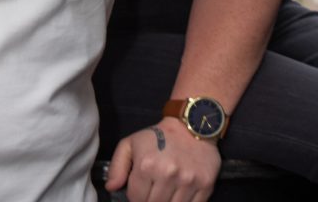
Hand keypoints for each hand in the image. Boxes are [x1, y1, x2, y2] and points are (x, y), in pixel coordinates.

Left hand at [106, 119, 220, 201]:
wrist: (191, 124)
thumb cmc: (158, 136)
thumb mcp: (131, 143)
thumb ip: (117, 166)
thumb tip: (111, 187)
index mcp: (147, 165)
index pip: (136, 199)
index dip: (136, 197)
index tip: (140, 189)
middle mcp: (168, 175)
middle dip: (150, 201)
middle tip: (153, 191)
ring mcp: (188, 182)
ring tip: (165, 192)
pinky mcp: (205, 185)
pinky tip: (179, 195)